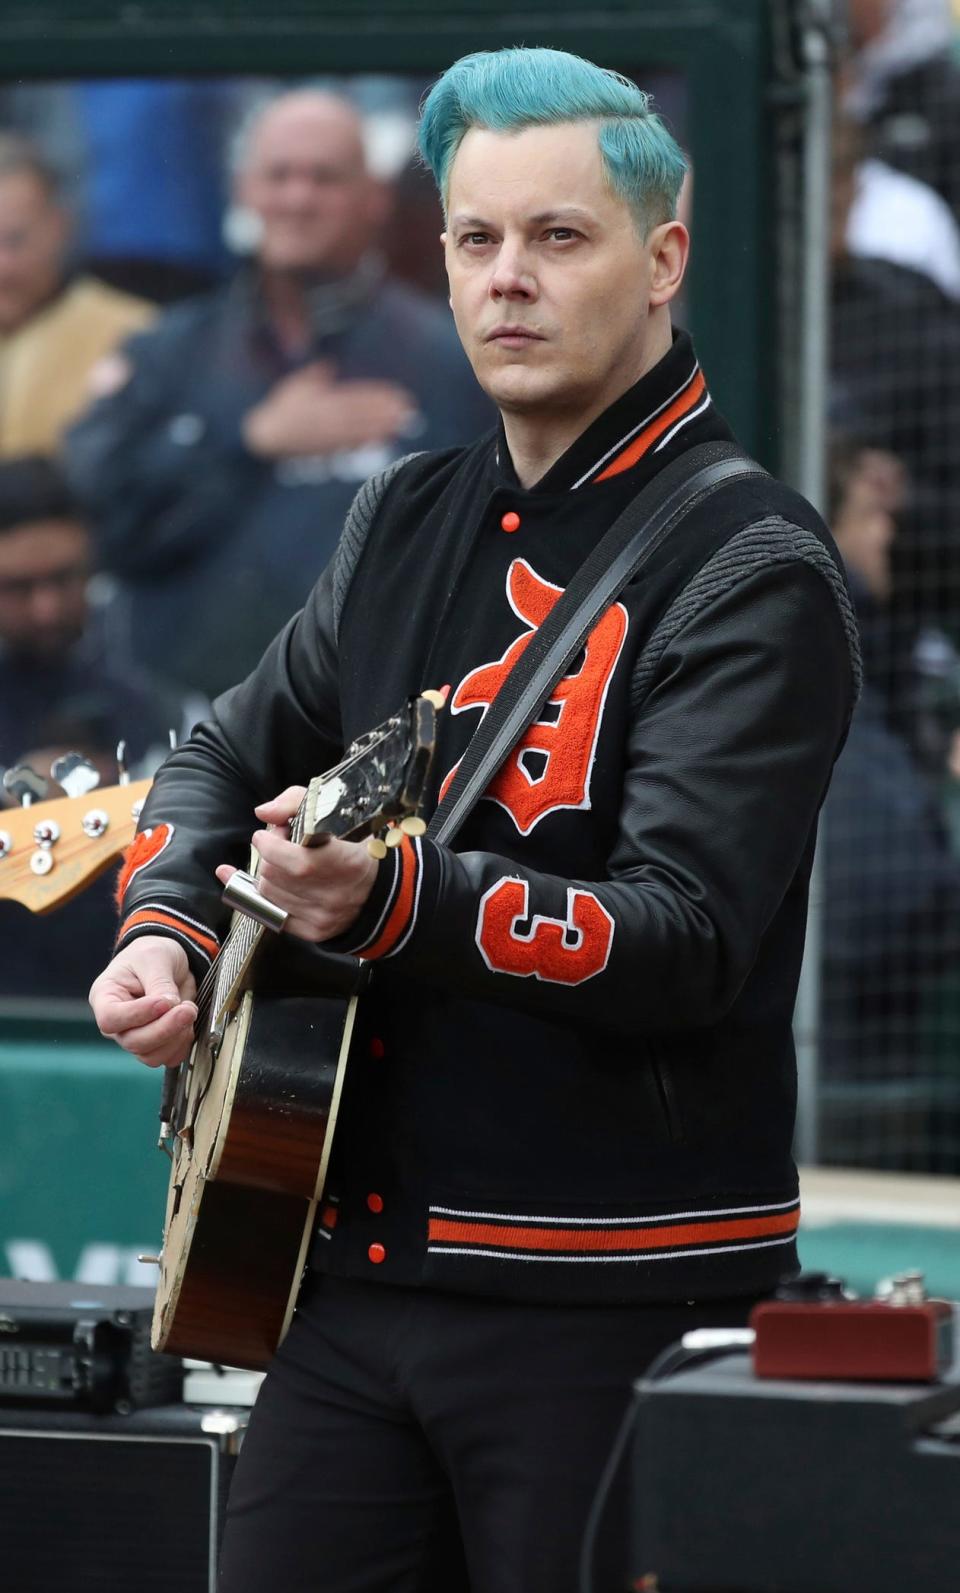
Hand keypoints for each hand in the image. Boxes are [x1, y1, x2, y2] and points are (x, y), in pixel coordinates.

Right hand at [89, 936, 197, 1068]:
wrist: (167, 961)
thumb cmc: (151, 955)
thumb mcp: (154, 958)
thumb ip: (159, 983)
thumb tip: (169, 1007)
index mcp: (105, 997)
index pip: (110, 1019)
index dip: (138, 1015)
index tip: (164, 1002)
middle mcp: (117, 1023)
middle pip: (133, 1042)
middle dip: (165, 1028)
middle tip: (188, 1009)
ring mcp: (135, 1036)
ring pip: (151, 1055)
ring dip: (176, 1039)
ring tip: (190, 1011)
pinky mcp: (156, 1044)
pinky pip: (167, 1057)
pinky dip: (182, 1045)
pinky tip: (189, 1025)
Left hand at [215, 786, 378, 941]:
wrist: (378, 886)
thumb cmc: (355, 846)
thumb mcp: (333, 811)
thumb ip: (294, 802)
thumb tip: (264, 812)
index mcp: (347, 861)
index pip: (295, 860)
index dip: (272, 843)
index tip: (272, 833)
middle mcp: (336, 893)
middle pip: (272, 873)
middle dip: (268, 854)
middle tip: (282, 844)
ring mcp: (324, 916)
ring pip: (267, 893)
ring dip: (269, 873)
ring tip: (286, 863)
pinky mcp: (315, 931)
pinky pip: (272, 913)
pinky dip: (272, 895)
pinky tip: (283, 883)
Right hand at [242, 362, 416, 458]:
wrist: (262, 437)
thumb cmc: (280, 409)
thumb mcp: (296, 386)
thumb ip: (315, 376)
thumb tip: (327, 364)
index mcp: (321, 398)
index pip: (355, 395)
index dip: (377, 395)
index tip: (397, 394)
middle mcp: (324, 415)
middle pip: (360, 412)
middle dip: (384, 411)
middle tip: (408, 411)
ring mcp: (324, 433)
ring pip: (357, 429)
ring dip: (380, 426)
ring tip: (401, 424)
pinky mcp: (323, 448)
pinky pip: (348, 444)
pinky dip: (366, 441)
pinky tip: (382, 439)